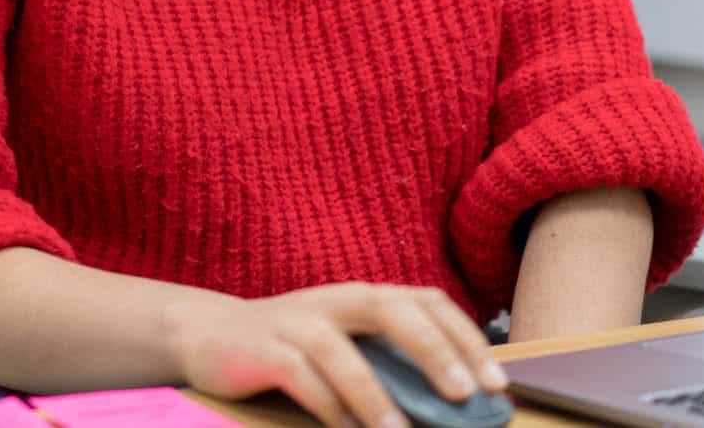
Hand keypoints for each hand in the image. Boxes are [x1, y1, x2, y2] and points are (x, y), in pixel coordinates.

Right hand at [167, 282, 507, 427]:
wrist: (208, 336)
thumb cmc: (293, 348)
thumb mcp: (347, 347)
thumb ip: (391, 366)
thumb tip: (454, 407)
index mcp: (364, 297)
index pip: (427, 301)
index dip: (465, 337)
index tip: (495, 382)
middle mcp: (335, 300)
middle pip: (391, 310)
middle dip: (432, 349)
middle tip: (462, 393)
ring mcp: (296, 321)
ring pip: (341, 351)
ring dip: (374, 395)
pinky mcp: (263, 348)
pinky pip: (300, 375)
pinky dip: (327, 405)